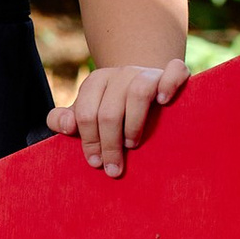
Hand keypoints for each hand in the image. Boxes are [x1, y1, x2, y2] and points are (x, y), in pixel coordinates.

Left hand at [47, 57, 188, 176]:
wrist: (147, 89)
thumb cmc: (113, 109)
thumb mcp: (87, 114)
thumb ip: (65, 120)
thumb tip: (66, 126)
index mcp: (96, 82)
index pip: (85, 113)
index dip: (89, 140)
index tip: (96, 163)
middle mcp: (120, 74)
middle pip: (109, 111)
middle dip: (109, 144)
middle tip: (114, 168)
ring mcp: (146, 72)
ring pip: (138, 93)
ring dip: (133, 124)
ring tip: (133, 145)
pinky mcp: (172, 73)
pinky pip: (174, 71)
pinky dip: (169, 84)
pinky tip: (163, 101)